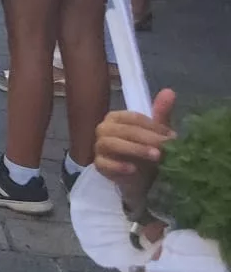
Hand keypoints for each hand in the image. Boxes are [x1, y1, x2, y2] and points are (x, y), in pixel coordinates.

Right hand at [94, 89, 177, 208]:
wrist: (141, 180)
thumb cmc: (147, 151)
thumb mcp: (157, 133)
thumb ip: (161, 113)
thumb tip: (169, 91)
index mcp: (117, 118)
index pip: (133, 117)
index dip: (153, 126)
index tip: (172, 136)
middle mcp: (104, 129)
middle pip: (123, 129)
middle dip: (146, 137)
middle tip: (165, 147)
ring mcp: (99, 147)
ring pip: (111, 143)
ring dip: (134, 149)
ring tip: (155, 156)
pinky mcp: (98, 165)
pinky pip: (103, 163)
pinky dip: (118, 166)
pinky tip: (133, 169)